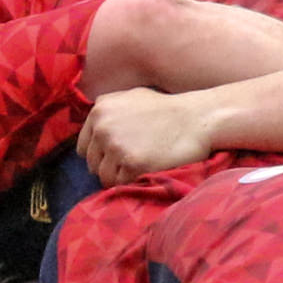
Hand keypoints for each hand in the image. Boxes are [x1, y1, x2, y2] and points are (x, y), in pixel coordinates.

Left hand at [78, 88, 217, 185]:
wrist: (198, 119)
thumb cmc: (168, 110)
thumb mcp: (131, 98)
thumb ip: (109, 112)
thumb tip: (94, 131)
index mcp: (100, 110)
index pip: (84, 147)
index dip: (100, 155)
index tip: (117, 157)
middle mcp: (103, 126)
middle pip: (92, 163)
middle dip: (109, 167)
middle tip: (131, 166)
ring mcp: (116, 145)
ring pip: (103, 176)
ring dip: (119, 178)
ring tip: (138, 171)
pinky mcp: (131, 163)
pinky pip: (120, 185)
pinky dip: (131, 184)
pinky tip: (145, 173)